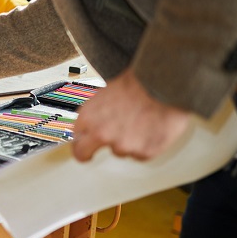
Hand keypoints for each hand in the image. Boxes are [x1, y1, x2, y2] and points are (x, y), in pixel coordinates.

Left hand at [71, 68, 190, 161]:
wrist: (161, 84)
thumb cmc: (136, 83)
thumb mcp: (104, 94)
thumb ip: (94, 113)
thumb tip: (89, 124)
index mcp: (88, 117)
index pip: (75, 138)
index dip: (81, 139)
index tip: (83, 141)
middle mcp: (102, 134)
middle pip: (84, 153)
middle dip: (86, 153)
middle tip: (91, 154)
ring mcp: (123, 146)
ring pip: (119, 150)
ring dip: (127, 142)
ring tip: (140, 122)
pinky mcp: (143, 153)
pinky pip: (141, 154)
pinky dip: (146, 145)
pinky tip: (151, 128)